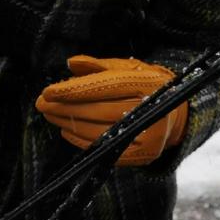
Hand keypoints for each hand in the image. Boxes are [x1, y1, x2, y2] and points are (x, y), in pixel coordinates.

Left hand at [34, 56, 187, 167]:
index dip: (73, 90)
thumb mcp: (128, 68)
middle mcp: (150, 110)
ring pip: (98, 131)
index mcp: (147, 83)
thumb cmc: (146, 86)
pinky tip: (67, 131)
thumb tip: (71, 64)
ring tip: (51, 116)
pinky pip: (105, 149)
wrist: (177, 113)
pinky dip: (81, 141)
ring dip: (69, 124)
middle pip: (98, 110)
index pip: (103, 87)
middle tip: (41, 105)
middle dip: (65, 108)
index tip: (48, 91)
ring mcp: (148, 135)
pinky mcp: (143, 155)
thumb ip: (99, 66)